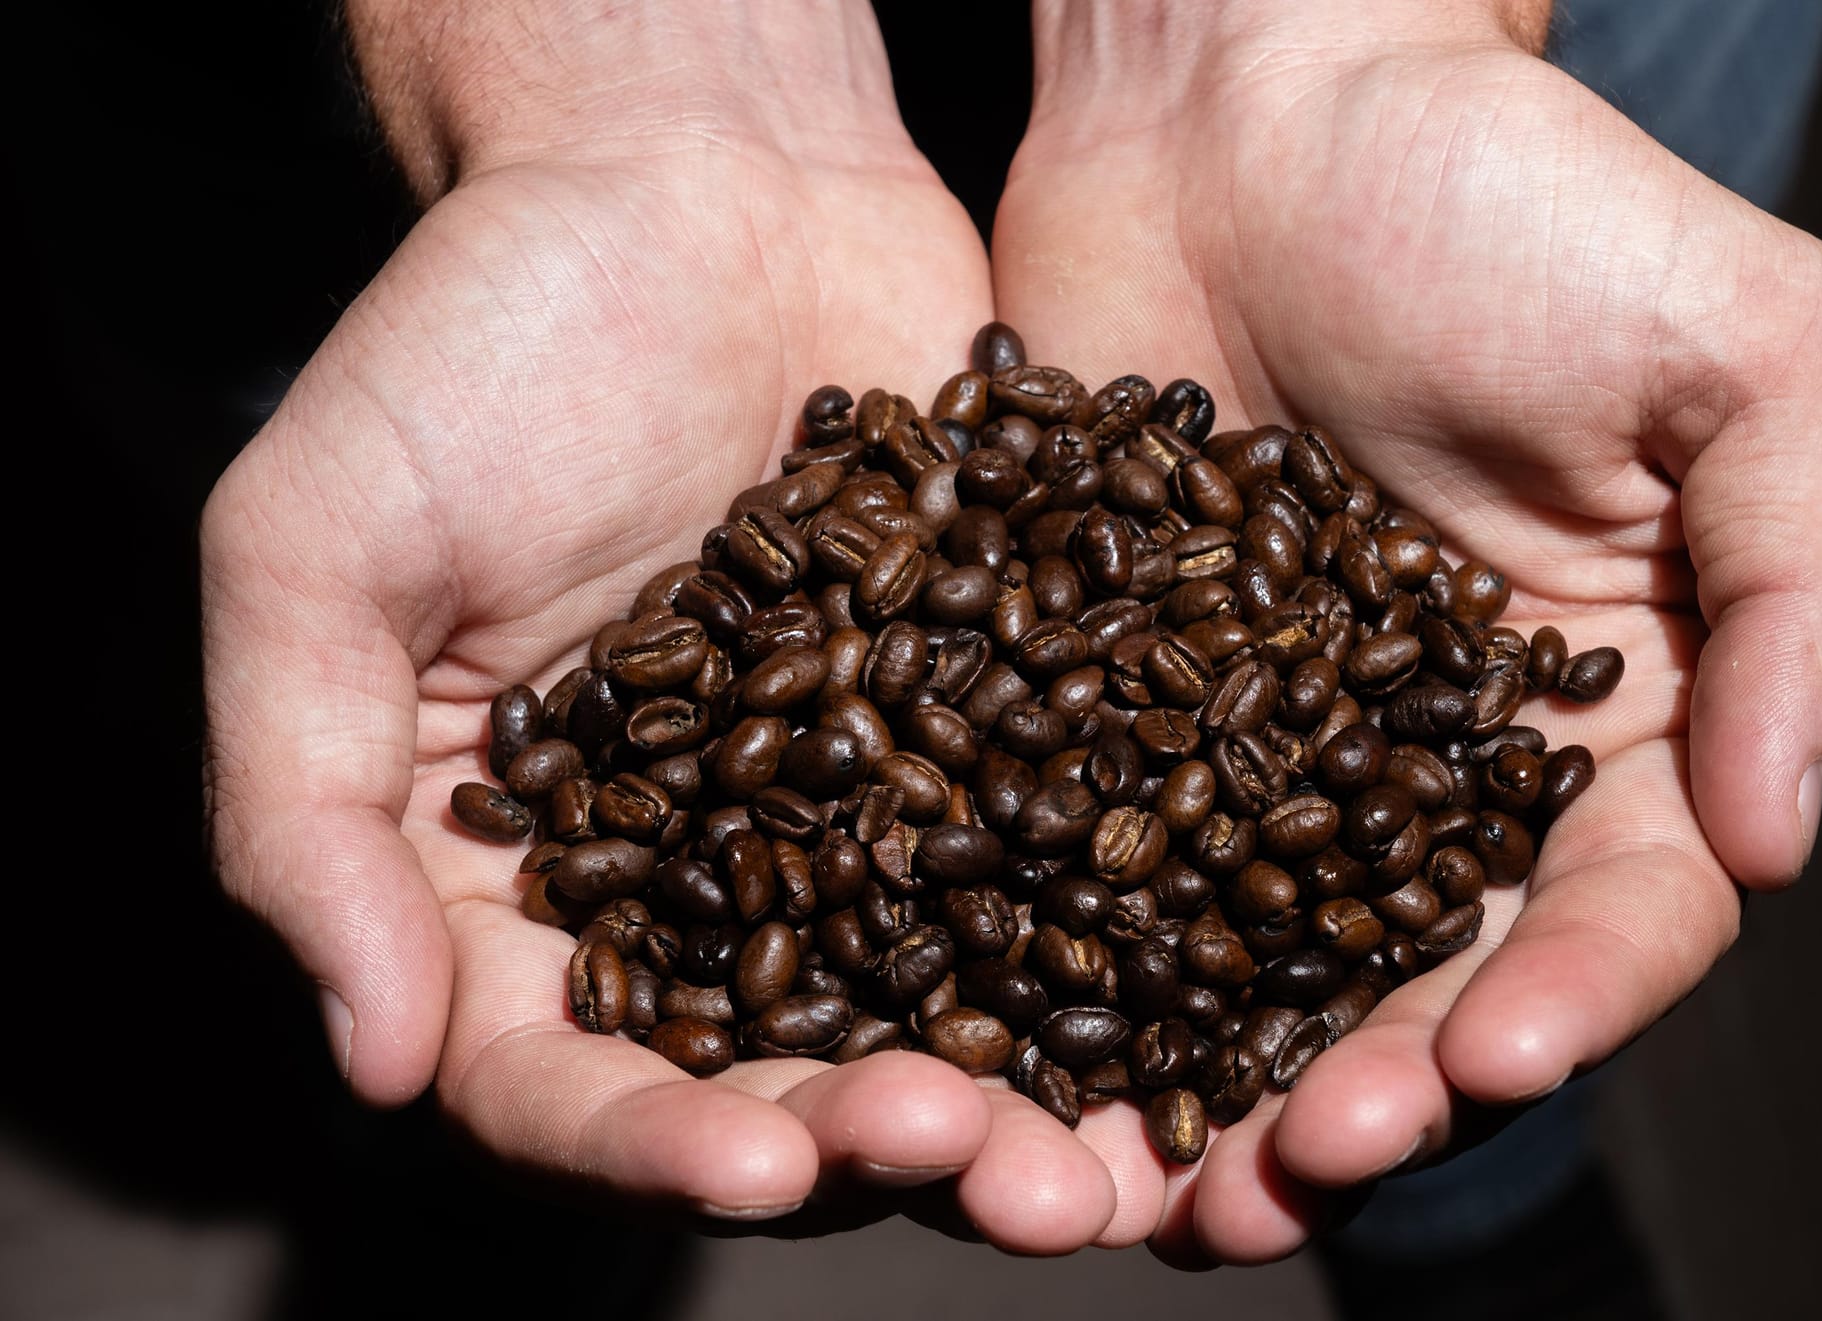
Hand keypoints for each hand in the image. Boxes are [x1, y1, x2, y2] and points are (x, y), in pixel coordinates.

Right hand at [202, 1, 1119, 1247]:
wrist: (695, 176)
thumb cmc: (476, 340)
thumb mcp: (318, 548)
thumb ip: (307, 804)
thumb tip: (372, 1060)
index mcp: (518, 876)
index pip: (561, 1074)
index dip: (647, 1142)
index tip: (750, 1162)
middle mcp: (694, 876)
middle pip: (776, 1075)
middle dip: (874, 1148)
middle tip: (999, 1180)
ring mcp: (852, 814)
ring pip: (933, 1003)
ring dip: (1020, 1093)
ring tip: (1104, 1150)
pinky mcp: (982, 732)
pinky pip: (1051, 859)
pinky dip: (1121, 938)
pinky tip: (1206, 996)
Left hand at [993, 0, 1821, 1263]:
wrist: (1253, 103)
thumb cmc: (1515, 194)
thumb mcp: (1743, 350)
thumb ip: (1804, 586)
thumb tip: (1777, 832)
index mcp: (1610, 712)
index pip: (1613, 900)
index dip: (1568, 994)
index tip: (1494, 1054)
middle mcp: (1431, 763)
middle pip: (1414, 977)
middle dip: (1372, 1091)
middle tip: (1297, 1177)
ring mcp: (1262, 749)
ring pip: (1247, 966)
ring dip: (1211, 1089)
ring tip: (1164, 1194)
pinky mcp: (1111, 708)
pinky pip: (1090, 864)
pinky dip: (1065, 970)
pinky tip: (1025, 1058)